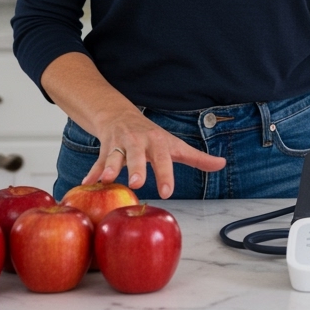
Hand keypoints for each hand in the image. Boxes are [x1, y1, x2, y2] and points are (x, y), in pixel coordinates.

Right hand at [82, 106, 225, 198]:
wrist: (121, 116)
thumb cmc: (152, 137)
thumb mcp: (175, 145)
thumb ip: (198, 158)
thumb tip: (222, 163)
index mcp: (157, 142)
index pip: (163, 159)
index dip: (165, 175)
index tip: (167, 192)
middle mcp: (138, 142)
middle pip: (137, 155)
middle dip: (136, 167)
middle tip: (137, 183)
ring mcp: (119, 145)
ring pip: (113, 156)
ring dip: (110, 167)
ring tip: (107, 180)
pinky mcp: (104, 149)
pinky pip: (97, 162)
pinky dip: (92, 172)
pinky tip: (87, 182)